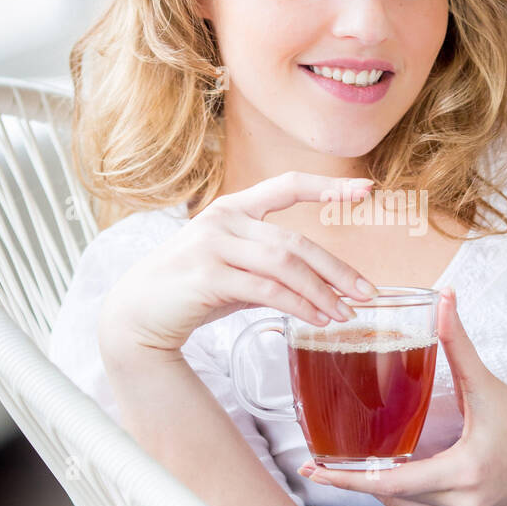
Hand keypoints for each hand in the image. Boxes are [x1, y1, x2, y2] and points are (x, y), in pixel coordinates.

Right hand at [97, 171, 377, 359]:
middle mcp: (223, 220)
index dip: (327, 187)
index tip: (366, 190)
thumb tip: (326, 290)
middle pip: (295, 241)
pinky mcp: (207, 275)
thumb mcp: (237, 273)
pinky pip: (266, 289)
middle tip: (369, 292)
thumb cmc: (191, 292)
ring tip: (346, 313)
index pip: (287, 186)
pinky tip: (318, 319)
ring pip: (285, 264)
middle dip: (337, 269)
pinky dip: (299, 306)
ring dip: (321, 292)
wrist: (137, 316)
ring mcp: (213, 245)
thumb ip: (273, 272)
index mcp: (233, 209)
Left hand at [297, 287, 506, 505]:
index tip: (313, 469)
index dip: (349, 478)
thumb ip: (459, 343)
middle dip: (357, 480)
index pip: (392, 484)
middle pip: (392, 498)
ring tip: (356, 464)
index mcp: (465, 471)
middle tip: (319, 462)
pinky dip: (406, 497)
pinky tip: (397, 475)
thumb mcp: (487, 384)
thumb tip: (443, 297)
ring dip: (383, 488)